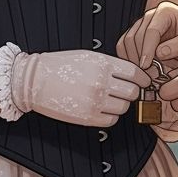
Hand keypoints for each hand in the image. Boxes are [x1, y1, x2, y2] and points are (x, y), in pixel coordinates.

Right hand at [13, 50, 151, 127]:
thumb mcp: (87, 56)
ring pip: (124, 107)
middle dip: (131, 92)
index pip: (135, 73)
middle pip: (133, 92)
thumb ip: (110, 65)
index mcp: (103, 64)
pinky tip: (101, 108)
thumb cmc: (59, 66)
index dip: (143, 79)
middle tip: (124, 91)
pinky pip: (112, 120)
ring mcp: (95, 101)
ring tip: (108, 99)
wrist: (34, 80)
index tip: (143, 81)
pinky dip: (110, 115)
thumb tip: (132, 75)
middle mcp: (101, 82)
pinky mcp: (88, 117)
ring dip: (120, 104)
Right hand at [117, 2, 177, 69]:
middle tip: (146, 75)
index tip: (146, 65)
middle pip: (135, 37)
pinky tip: (139, 70)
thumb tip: (158, 53)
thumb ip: (177, 46)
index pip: (151, 31)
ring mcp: (144, 26)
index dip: (147, 50)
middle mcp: (151, 16)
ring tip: (144, 75)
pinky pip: (127, 47)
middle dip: (139, 57)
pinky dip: (130, 59)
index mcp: (165, 11)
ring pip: (127, 42)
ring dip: (133, 60)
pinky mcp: (140, 37)